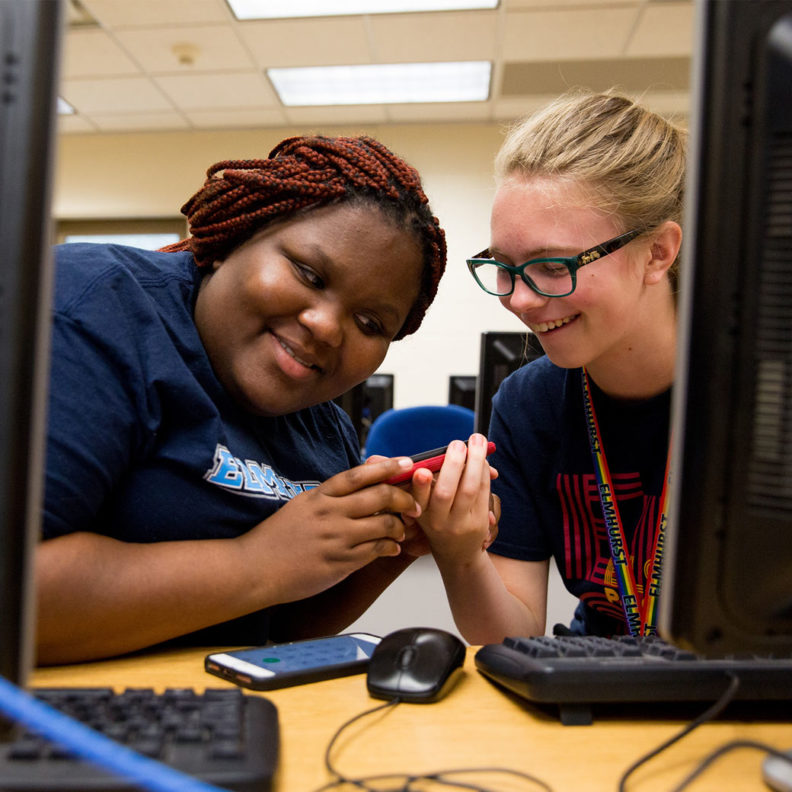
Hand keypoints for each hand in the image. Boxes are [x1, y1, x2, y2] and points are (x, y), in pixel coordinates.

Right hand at [238, 457, 420, 602]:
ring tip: (402, 529)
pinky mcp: (340, 562)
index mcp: (319, 496)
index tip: (405, 462)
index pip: (359, 475)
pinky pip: (375, 550)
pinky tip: (392, 548)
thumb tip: (357, 487)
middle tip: (413, 504)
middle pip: (379, 496)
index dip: (386, 467)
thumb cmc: (275, 538)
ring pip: (383, 524)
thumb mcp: (300, 507)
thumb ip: (328, 497)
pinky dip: (389, 547)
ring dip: (399, 526)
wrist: (254, 569)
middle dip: (403, 498)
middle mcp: (329, 513)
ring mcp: (336, 538)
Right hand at [409, 433, 498, 565]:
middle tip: (457, 443)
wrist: (456, 551)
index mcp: (420, 513)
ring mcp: (460, 523)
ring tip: (478, 440)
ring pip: (470, 489)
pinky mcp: (479, 522)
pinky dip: (484, 470)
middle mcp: (438, 521)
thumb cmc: (438, 518)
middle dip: (453, 465)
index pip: (417, 498)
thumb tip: (441, 457)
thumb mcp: (424, 505)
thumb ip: (427, 481)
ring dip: (475, 461)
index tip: (422, 471)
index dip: (420, 486)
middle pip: (445, 492)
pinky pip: (484, 491)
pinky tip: (483, 457)